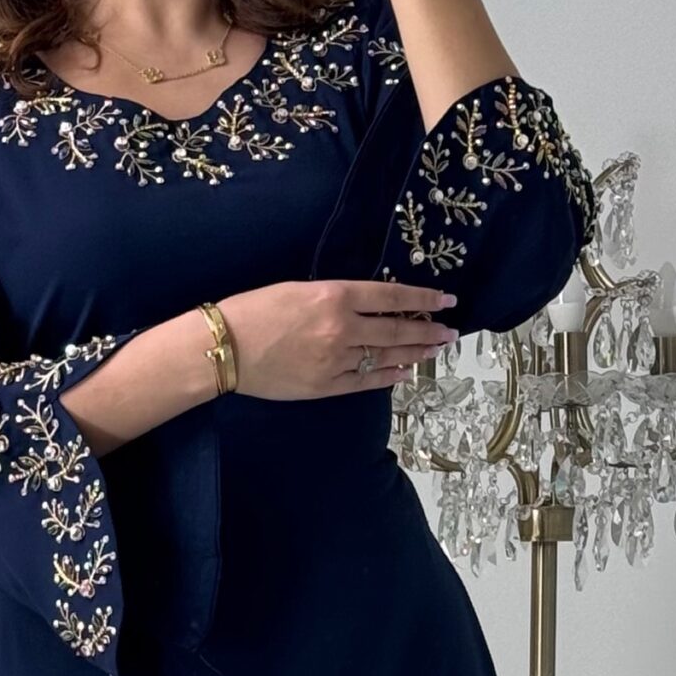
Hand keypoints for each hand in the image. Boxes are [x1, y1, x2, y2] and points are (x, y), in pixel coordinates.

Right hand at [215, 280, 457, 401]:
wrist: (225, 348)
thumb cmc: (254, 310)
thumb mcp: (298, 289)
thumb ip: (336, 297)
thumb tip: (367, 306)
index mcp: (335, 296)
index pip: (391, 296)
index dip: (423, 298)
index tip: (446, 300)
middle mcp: (343, 328)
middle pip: (397, 329)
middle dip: (428, 331)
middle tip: (450, 332)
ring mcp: (336, 360)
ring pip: (386, 356)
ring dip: (415, 353)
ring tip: (435, 350)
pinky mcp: (326, 386)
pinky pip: (366, 382)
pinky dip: (388, 376)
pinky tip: (405, 372)